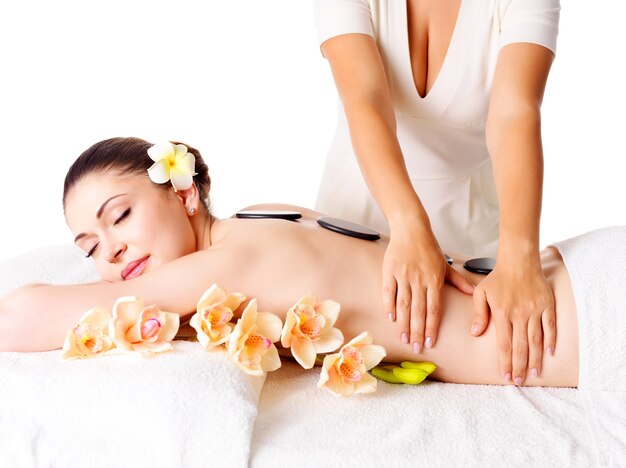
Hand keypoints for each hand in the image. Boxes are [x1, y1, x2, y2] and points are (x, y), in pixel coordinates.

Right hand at [383, 224, 473, 352]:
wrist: (411, 228)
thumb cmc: (429, 248)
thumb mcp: (445, 265)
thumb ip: (458, 281)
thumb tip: (474, 294)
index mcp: (434, 280)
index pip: (433, 309)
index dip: (431, 327)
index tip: (430, 342)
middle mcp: (419, 279)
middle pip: (418, 311)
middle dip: (417, 332)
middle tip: (415, 348)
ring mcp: (403, 275)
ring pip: (403, 305)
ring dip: (403, 324)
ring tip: (403, 338)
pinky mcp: (389, 271)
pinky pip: (388, 292)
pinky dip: (389, 306)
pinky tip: (391, 319)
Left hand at [471, 260, 555, 384]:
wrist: (519, 261)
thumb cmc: (497, 277)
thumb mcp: (481, 293)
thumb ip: (478, 314)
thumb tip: (474, 333)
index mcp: (502, 313)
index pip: (504, 344)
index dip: (505, 361)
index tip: (504, 376)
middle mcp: (519, 314)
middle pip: (520, 346)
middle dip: (519, 366)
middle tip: (518, 381)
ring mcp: (535, 310)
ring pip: (536, 340)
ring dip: (535, 358)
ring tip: (533, 374)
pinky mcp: (547, 305)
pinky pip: (550, 326)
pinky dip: (551, 340)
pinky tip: (550, 353)